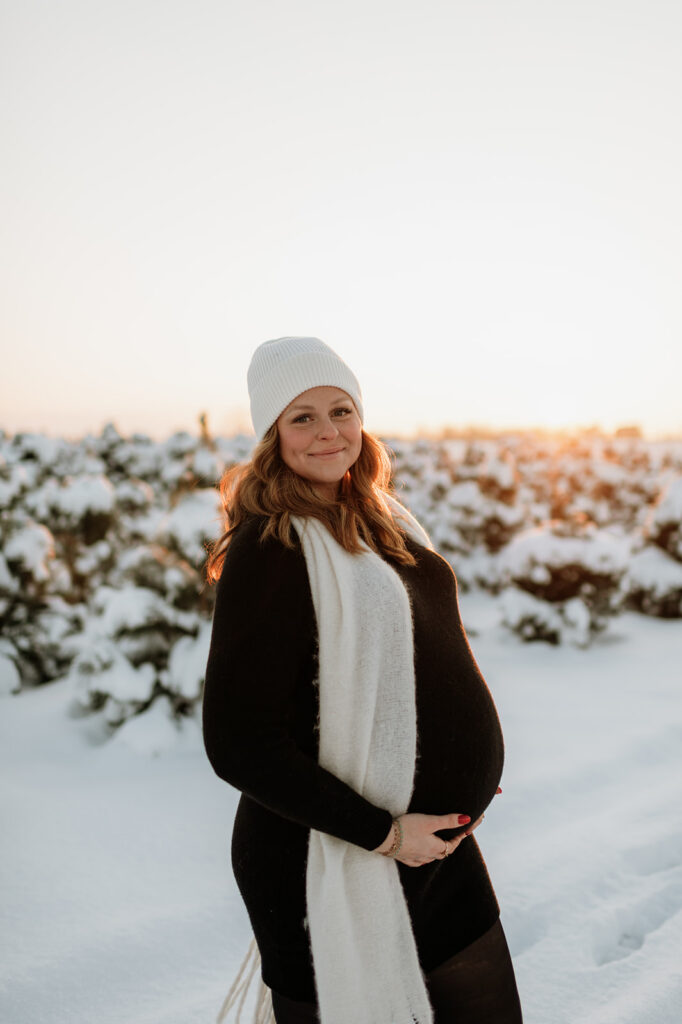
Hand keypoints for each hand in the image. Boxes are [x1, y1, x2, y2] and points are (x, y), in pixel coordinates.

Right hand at [375, 786, 501, 867]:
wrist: (382, 837)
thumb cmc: (406, 828)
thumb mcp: (429, 821)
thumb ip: (448, 821)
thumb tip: (467, 819)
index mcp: (435, 848)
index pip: (453, 844)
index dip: (461, 837)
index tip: (468, 829)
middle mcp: (426, 856)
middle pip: (443, 852)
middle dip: (449, 844)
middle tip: (453, 834)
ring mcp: (414, 858)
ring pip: (430, 857)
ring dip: (437, 850)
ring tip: (438, 842)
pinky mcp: (404, 857)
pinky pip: (418, 860)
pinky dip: (423, 857)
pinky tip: (421, 854)